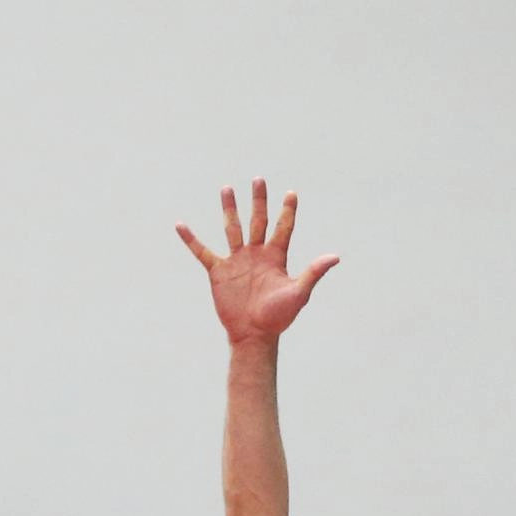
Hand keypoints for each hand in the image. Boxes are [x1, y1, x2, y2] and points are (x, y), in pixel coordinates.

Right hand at [177, 179, 338, 344]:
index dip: (288, 211)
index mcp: (276, 257)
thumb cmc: (279, 317)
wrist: (254, 335)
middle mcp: (256, 254)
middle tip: (258, 179)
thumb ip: (313, 272)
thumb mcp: (298, 293)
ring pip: (232, 229)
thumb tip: (335, 257)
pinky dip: (191, 240)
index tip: (291, 193)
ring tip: (227, 189)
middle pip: (258, 221)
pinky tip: (180, 225)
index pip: (283, 228)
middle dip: (258, 201)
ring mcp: (237, 261)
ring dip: (230, 209)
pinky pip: (202, 252)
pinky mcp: (219, 272)